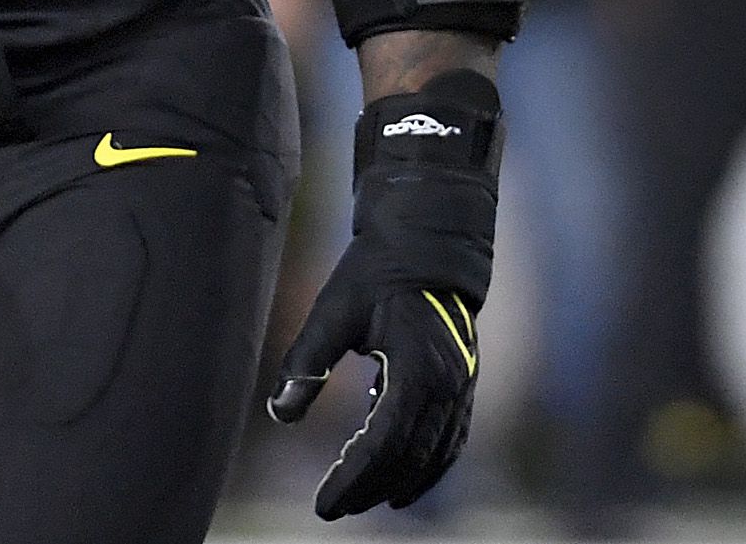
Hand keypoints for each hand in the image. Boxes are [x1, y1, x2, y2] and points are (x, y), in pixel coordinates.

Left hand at [266, 72, 501, 518]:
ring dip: (399, 483)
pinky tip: (404, 486)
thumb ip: (306, 361)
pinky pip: (451, 441)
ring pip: (434, 454)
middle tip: (333, 508)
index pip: (382, 443)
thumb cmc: (375, 270)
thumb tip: (280, 414)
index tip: (324, 505)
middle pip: (409, 457)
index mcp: (415, 368)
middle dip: (371, 488)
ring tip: (363, 503)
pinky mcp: (465, 383)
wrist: (428, 238)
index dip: (352, 479)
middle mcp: (447, 384)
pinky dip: (429, 468)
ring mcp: (462, 386)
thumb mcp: (333, 311)